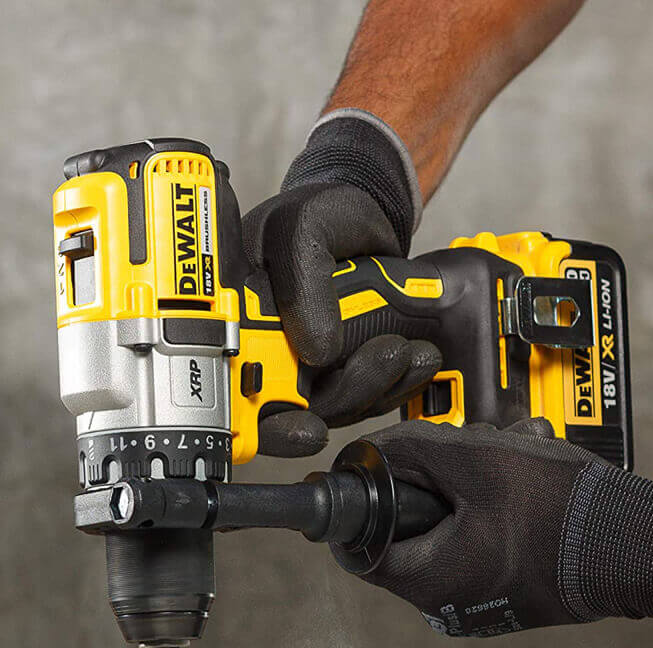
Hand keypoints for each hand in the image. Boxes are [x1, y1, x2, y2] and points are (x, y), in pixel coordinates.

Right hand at [244, 110, 439, 457]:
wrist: (362, 219)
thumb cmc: (321, 217)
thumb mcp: (304, 225)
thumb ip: (304, 278)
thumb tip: (319, 352)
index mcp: (233, 325)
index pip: (234, 393)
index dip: (263, 422)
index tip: (304, 424)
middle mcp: (262, 357)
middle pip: (292, 416)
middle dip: (341, 401)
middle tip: (385, 357)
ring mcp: (303, 372)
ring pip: (335, 411)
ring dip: (376, 388)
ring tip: (407, 348)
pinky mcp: (342, 376)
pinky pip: (366, 400)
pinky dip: (396, 386)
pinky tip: (419, 360)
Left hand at [358, 419, 652, 638]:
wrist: (639, 545)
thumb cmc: (557, 507)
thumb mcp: (473, 461)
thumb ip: (410, 451)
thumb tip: (369, 449)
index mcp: (427, 581)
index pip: (361, 543)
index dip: (363, 498)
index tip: (373, 467)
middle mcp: (447, 604)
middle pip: (409, 529)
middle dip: (429, 481)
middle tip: (459, 450)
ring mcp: (480, 602)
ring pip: (450, 530)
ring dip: (467, 486)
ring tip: (507, 453)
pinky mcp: (509, 593)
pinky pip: (481, 543)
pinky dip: (492, 508)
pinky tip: (526, 476)